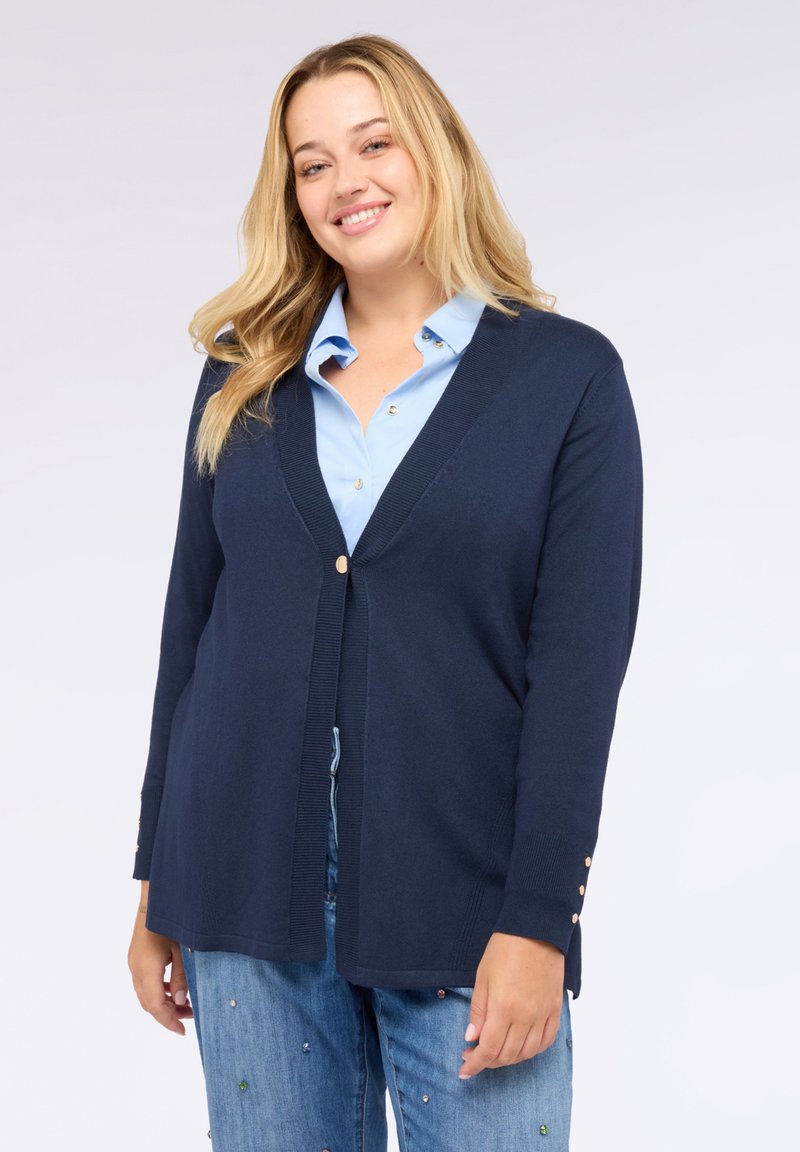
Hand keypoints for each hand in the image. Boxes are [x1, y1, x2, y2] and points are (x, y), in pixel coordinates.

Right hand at [128, 884, 192, 1034]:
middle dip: (168, 1015)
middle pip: (149, 1003)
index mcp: (147, 968)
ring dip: (164, 1003)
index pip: (155, 1005)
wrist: (155, 897)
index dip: (168, 1021)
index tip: (182, 1032)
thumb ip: (182, 976)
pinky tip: (174, 989)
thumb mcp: (182, 949)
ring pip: (145, 994)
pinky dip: (158, 991)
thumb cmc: (172, 920)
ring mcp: (133, 963)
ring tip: (186, 1006)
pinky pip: (144, 983)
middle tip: (190, 1019)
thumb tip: (182, 1002)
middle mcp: (136, 968)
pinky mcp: (135, 957)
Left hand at [459, 932, 563, 1078]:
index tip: (464, 1070)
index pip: (488, 1049)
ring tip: (495, 1052)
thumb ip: (478, 1011)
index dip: (475, 1064)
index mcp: (504, 1007)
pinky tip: (521, 1047)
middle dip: (488, 1062)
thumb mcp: (482, 977)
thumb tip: (471, 1039)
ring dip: (509, 1059)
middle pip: (507, 1055)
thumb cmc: (505, 948)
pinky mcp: (555, 1009)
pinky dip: (532, 1050)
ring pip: (527, 1053)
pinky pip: (546, 1041)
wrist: (536, 929)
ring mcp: (543, 1014)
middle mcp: (526, 1016)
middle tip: (475, 1056)